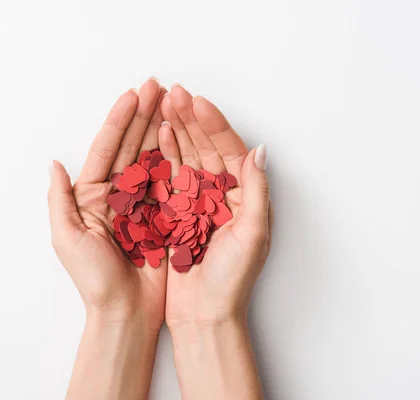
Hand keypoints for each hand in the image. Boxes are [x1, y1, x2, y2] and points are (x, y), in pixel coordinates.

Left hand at [48, 78, 167, 332]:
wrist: (126, 311)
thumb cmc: (94, 280)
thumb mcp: (67, 238)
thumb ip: (60, 199)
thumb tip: (54, 163)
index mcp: (91, 196)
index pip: (106, 149)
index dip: (119, 120)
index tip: (133, 95)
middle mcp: (116, 195)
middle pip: (130, 146)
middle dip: (142, 115)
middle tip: (157, 87)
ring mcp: (141, 203)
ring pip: (150, 158)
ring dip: (159, 129)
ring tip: (171, 102)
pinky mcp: (162, 214)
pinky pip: (168, 181)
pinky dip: (175, 157)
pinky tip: (181, 136)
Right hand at [159, 84, 272, 328]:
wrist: (204, 314)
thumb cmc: (231, 280)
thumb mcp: (252, 234)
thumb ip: (256, 192)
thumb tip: (260, 151)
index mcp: (242, 196)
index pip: (229, 151)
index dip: (214, 125)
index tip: (198, 103)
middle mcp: (221, 195)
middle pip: (206, 148)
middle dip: (191, 119)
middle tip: (175, 94)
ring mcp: (197, 202)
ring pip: (187, 158)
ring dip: (177, 131)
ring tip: (164, 105)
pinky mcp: (177, 213)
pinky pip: (170, 178)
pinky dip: (165, 156)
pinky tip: (159, 136)